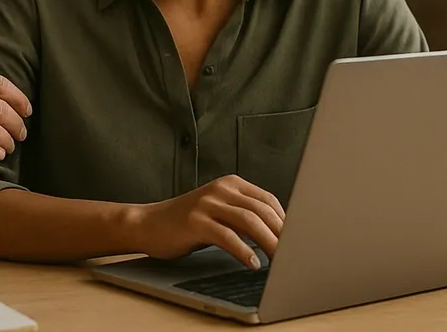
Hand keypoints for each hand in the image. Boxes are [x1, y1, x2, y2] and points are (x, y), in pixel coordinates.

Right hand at [128, 175, 285, 268]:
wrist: (149, 223)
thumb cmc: (187, 222)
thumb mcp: (219, 211)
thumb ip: (244, 215)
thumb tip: (280, 235)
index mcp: (230, 183)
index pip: (268, 200)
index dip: (286, 221)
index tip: (297, 240)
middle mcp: (220, 189)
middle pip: (261, 210)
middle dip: (282, 234)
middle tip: (294, 254)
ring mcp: (207, 204)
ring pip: (248, 221)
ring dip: (268, 243)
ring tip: (279, 260)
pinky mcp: (195, 221)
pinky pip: (227, 236)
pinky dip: (244, 251)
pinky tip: (253, 263)